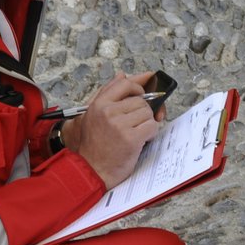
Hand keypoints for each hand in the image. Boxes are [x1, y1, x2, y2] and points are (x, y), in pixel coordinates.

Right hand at [64, 71, 160, 187]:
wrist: (91, 170)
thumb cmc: (95, 145)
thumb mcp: (94, 115)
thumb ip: (108, 94)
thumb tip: (123, 74)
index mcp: (99, 104)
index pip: (124, 83)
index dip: (138, 86)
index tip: (143, 94)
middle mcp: (108, 111)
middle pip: (141, 101)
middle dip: (144, 112)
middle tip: (137, 125)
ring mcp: (119, 124)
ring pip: (148, 113)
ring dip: (147, 124)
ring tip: (136, 134)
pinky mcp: (131, 138)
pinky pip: (152, 126)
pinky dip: (151, 134)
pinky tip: (141, 141)